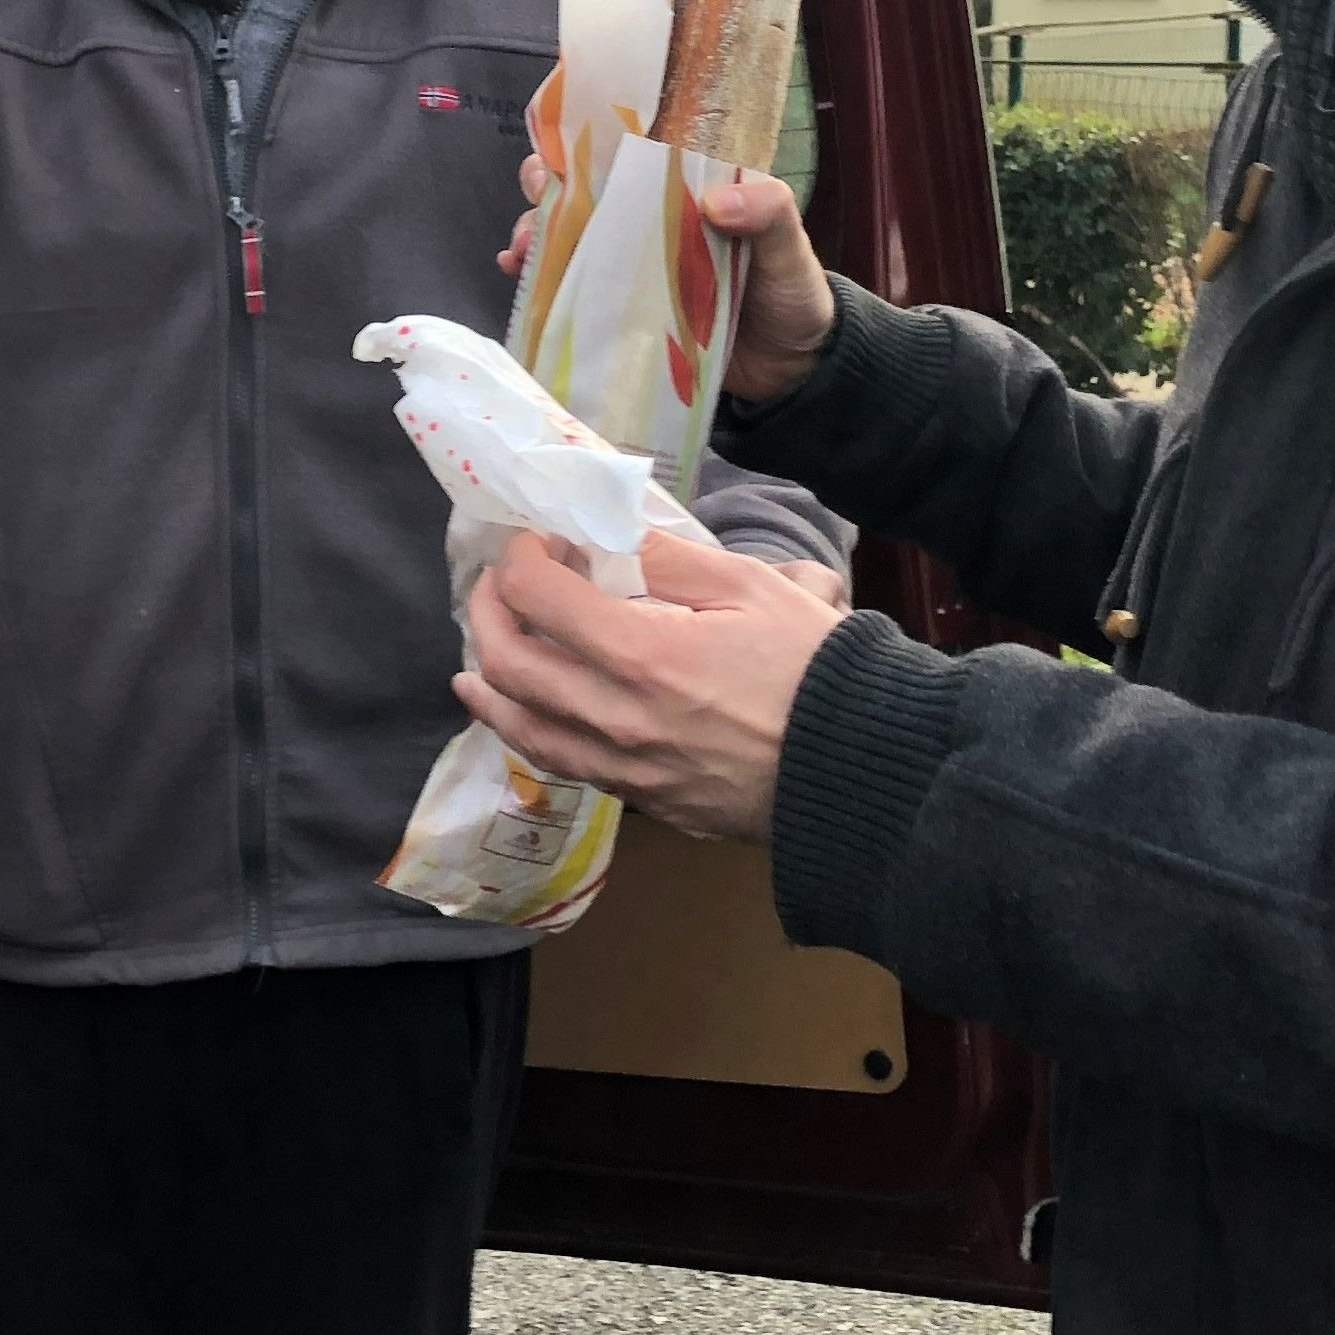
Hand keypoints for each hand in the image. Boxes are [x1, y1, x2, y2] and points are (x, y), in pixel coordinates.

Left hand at [458, 526, 847, 840]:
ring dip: (487, 680)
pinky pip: (558, 762)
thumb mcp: (750, 587)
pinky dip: (523, 729)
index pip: (537, 597)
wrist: (856, 768)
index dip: (521, 559)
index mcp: (643, 654)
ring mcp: (623, 766)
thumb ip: (667, 560)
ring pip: (520, 725)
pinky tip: (516, 714)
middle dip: (488, 612)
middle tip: (497, 584)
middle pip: (509, 663)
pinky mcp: (639, 798)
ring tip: (478, 653)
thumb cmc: (813, 668)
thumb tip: (604, 536)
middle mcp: (615, 717)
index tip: (534, 541)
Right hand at [499, 153, 835, 409]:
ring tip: (522, 251)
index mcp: (687, 187)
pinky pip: (575, 291)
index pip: (632, 148)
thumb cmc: (792, 292)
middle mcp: (652, 219)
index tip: (562, 146)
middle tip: (540, 199)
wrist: (793, 370)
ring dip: (539, 236)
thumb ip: (768, 212)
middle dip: (549, 187)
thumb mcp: (790, 246)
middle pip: (587, 190)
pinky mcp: (623, 310)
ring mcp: (633, 266)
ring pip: (571, 237)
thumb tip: (714, 202)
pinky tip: (523, 283)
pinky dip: (544, 285)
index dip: (589, 140)